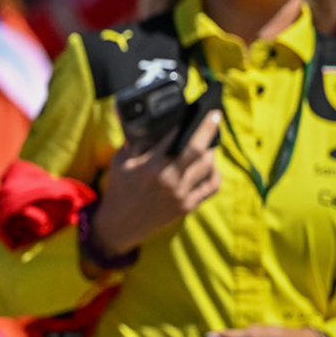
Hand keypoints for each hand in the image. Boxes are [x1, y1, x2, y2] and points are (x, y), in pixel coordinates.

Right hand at [88, 111, 221, 255]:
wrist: (119, 226)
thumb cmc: (118, 190)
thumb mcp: (119, 163)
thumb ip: (133, 143)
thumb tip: (148, 123)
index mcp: (150, 166)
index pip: (174, 137)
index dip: (185, 122)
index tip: (193, 110)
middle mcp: (169, 179)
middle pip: (197, 149)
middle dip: (209, 129)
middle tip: (216, 115)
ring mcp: (181, 193)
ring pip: (207, 166)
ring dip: (211, 151)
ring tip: (210, 141)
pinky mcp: (187, 206)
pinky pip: (211, 187)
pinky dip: (214, 174)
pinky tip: (211, 166)